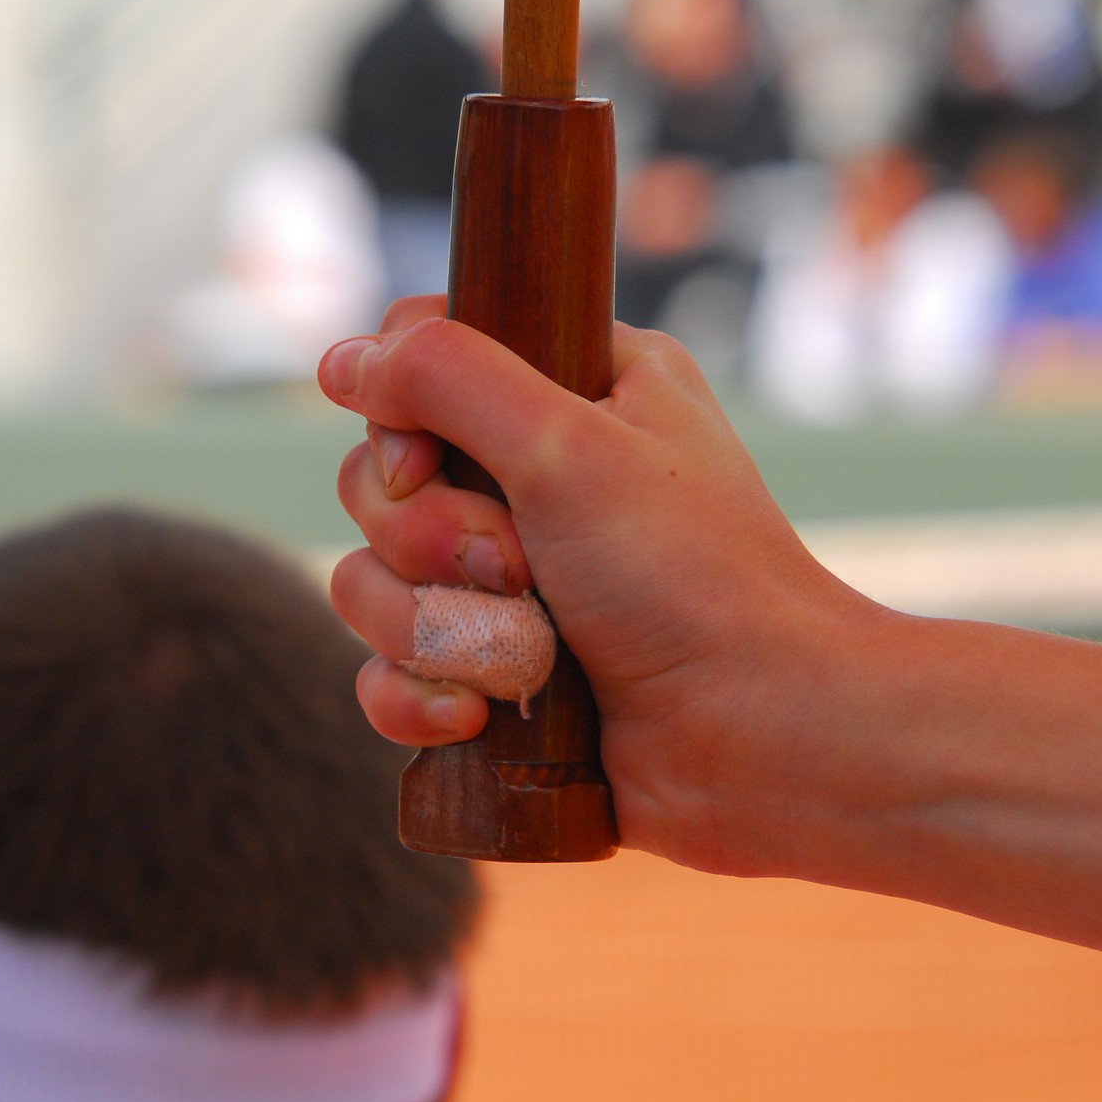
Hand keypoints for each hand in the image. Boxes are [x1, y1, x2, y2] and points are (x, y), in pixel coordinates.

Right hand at [319, 296, 874, 872]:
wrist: (761, 741)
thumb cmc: (691, 579)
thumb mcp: (568, 445)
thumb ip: (446, 377)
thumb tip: (339, 360)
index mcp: (578, 389)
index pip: (420, 360)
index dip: (398, 414)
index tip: (427, 462)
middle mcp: (541, 479)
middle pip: (379, 479)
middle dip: (428, 540)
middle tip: (517, 569)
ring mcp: (513, 586)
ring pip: (371, 581)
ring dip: (430, 625)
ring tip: (522, 654)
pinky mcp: (495, 676)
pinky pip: (388, 675)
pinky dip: (418, 697)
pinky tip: (475, 717)